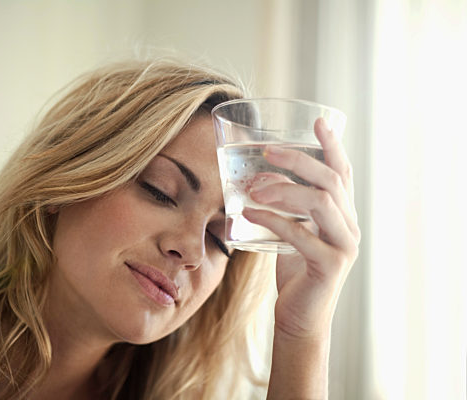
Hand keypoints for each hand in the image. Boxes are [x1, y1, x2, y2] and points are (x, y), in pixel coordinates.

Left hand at [242, 118, 360, 338]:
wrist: (299, 317)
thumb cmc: (293, 271)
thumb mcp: (290, 231)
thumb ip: (283, 205)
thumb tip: (258, 176)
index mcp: (342, 214)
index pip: (342, 173)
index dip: (332, 146)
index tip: (318, 121)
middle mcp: (349, 226)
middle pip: (331, 180)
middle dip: (299, 161)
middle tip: (269, 151)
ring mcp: (344, 246)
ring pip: (321, 202)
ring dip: (283, 189)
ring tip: (253, 188)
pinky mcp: (329, 265)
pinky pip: (300, 234)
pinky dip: (272, 218)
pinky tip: (248, 212)